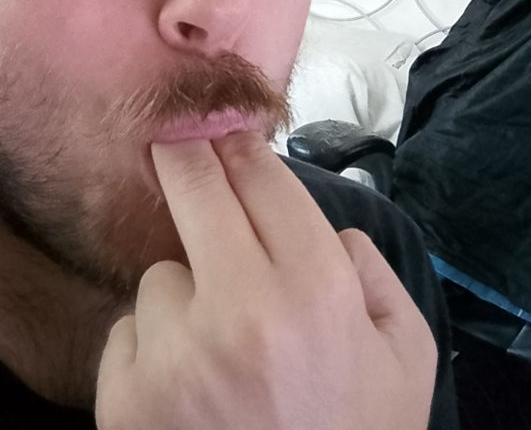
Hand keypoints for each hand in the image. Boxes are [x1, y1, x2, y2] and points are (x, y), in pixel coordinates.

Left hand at [96, 131, 436, 429]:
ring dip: (183, 294)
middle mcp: (240, 311)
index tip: (222, 134)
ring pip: (161, 272)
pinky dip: (151, 347)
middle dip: (183, 155)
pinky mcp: (125, 396)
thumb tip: (326, 231)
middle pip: (193, 186)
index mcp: (315, 293)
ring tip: (219, 352)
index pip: (261, 178)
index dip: (239, 147)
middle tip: (172, 142)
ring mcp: (175, 354)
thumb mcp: (405, 360)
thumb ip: (375, 278)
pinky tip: (186, 388)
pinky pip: (130, 329)